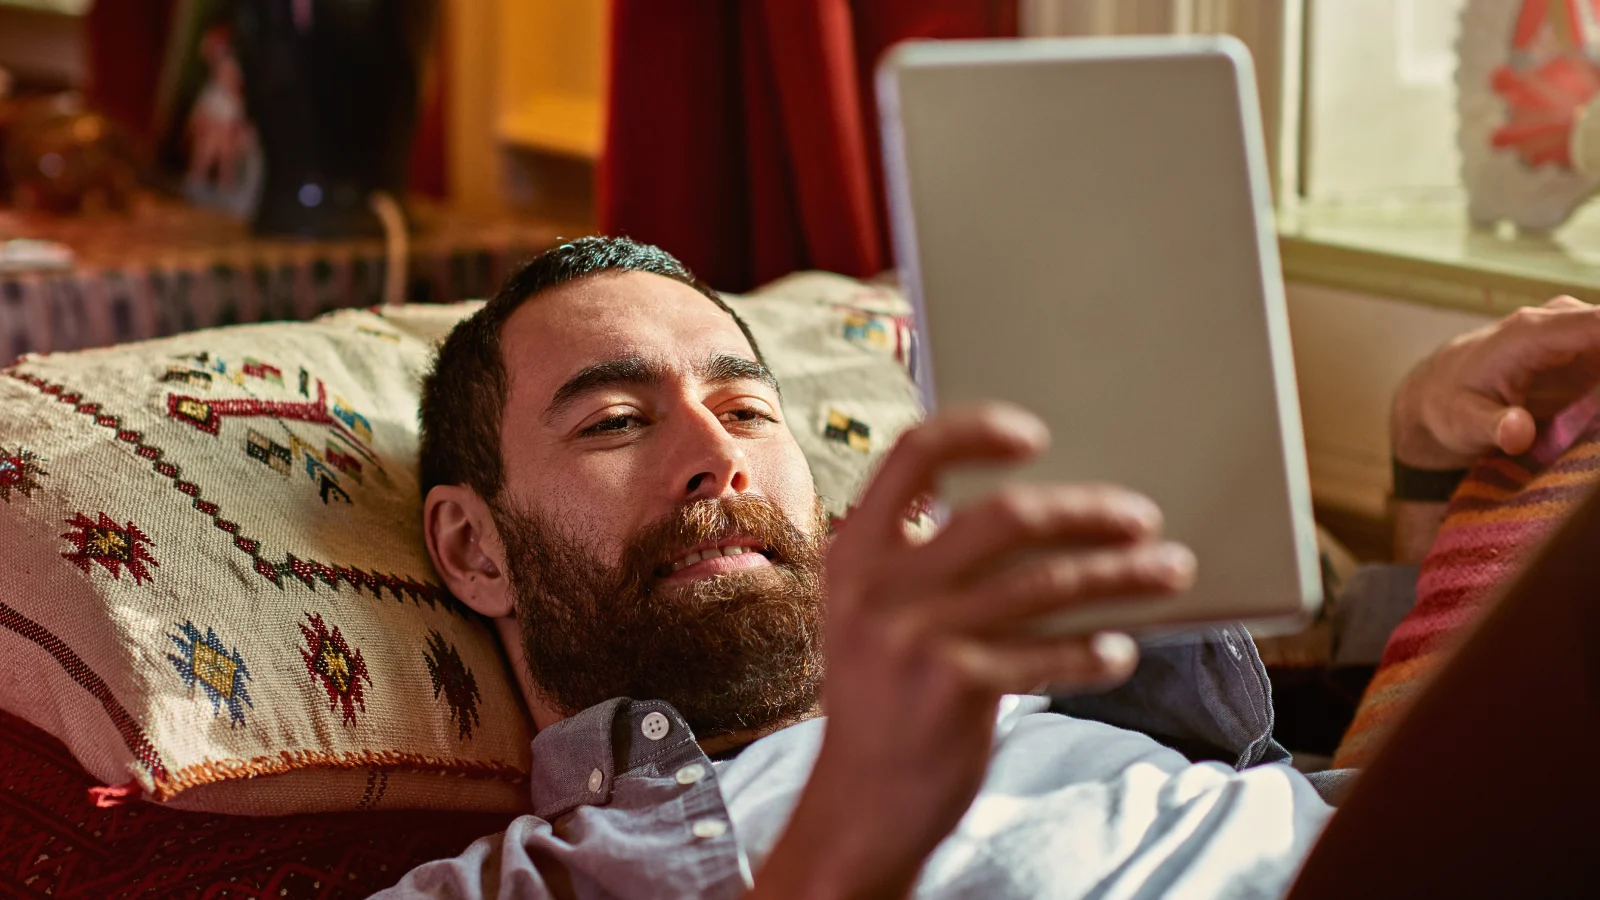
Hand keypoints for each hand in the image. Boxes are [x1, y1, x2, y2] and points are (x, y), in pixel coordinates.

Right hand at [751, 404, 1194, 898]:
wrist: (859, 805)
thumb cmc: (887, 698)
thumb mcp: (876, 615)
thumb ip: (927, 562)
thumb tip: (1045, 514)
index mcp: (857, 552)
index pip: (913, 453)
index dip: (977, 430)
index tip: (1035, 436)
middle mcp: (881, 586)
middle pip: (1005, 515)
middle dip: (1086, 510)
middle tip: (1142, 516)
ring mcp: (917, 636)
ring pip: (1045, 583)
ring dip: (1121, 574)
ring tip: (1171, 571)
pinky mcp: (956, 687)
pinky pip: (1049, 653)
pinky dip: (1094, 649)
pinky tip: (1120, 649)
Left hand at [1392, 297, 1599, 470]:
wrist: (1437, 394)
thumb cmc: (1449, 405)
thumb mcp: (1463, 422)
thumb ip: (1493, 426)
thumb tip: (1518, 433)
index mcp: (1531, 333)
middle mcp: (1559, 322)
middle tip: (1599, 416)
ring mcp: (1576, 334)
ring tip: (1595, 418)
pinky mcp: (1586, 351)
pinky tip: (1596, 417)